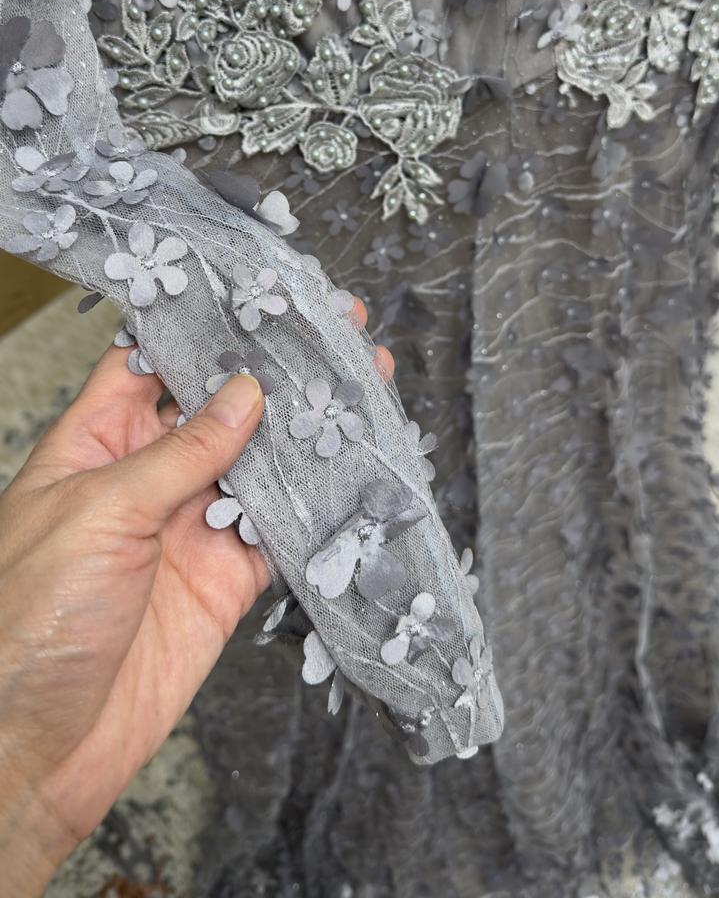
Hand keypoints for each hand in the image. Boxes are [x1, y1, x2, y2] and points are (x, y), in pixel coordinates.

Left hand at [0, 297, 392, 894]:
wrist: (35, 748)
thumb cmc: (26, 621)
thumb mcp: (100, 513)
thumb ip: (181, 453)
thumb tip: (244, 393)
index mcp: (95, 443)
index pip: (153, 362)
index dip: (204, 326)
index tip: (259, 294)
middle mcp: (146, 478)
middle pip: (220, 408)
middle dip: (274, 372)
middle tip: (334, 333)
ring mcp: (188, 529)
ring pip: (260, 466)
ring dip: (308, 434)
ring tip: (361, 390)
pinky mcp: (223, 582)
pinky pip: (280, 535)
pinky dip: (320, 509)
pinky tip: (356, 474)